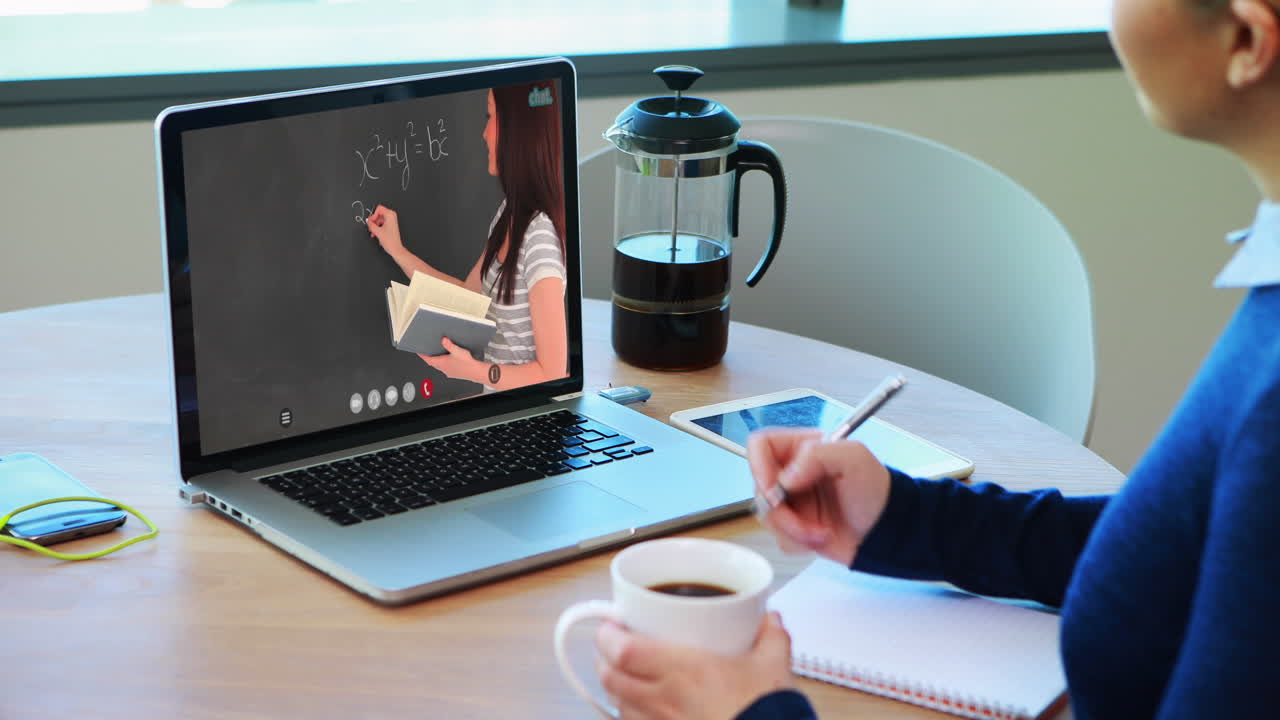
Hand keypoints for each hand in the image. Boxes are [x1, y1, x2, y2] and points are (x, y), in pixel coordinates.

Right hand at [366, 204, 404, 255]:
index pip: (379, 208)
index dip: (373, 215)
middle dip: (374, 221)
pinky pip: (382, 223)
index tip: (371, 222)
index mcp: (390, 215)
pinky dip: (378, 228)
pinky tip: (375, 234)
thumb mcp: (377, 231)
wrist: (396, 249)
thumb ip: (371, 224)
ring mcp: (392, 221)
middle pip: (378, 214)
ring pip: (379, 219)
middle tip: (370, 227)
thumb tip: (368, 221)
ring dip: (375, 226)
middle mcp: (392, 216)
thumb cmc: (390, 241)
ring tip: (373, 233)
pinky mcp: (391, 225)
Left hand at [418, 338, 484, 383]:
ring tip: (438, 356)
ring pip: (439, 366)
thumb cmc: (467, 364)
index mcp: (442, 363)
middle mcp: (444, 368)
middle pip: (432, 363)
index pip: (428, 359)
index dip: (422, 355)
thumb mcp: (457, 351)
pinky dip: (444, 365)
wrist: (476, 372)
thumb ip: (449, 345)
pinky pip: (446, 369)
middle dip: (429, 358)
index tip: (419, 352)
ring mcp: (449, 372)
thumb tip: (443, 340)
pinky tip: (450, 362)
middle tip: (427, 354)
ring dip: (437, 362)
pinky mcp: (454, 373)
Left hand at [595, 613, 793, 719]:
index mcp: (684, 670)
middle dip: (604, 659)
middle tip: (612, 646)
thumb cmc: (765, 711)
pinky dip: (630, 715)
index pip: (623, 650)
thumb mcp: (773, 666)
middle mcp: (665, 700)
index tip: (611, 624)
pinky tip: (642, 708)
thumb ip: (771, 636)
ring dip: (615, 688)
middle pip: (610, 678)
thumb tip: (769, 620)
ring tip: (624, 675)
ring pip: (618, 705)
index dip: (607, 636)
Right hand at [747, 429, 890, 566]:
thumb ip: (817, 455)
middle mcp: (791, 473)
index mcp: (801, 448)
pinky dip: (799, 542)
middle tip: (803, 520)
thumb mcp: (854, 459)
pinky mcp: (793, 526)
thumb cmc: (878, 491)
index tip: (774, 490)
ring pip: (767, 516)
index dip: (758, 466)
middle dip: (782, 511)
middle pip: (759, 487)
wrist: (887, 531)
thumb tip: (785, 478)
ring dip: (794, 529)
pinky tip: (822, 536)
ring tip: (822, 531)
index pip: (760, 445)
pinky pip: (779, 537)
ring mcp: (791, 501)